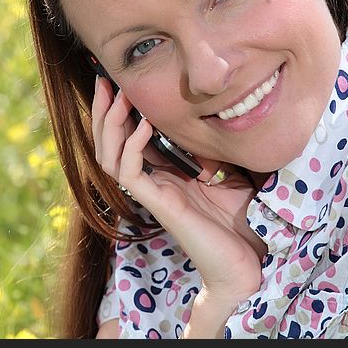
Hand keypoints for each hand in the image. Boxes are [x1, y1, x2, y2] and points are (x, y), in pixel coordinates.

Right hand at [92, 76, 264, 300]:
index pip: (126, 139)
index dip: (118, 112)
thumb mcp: (225, 171)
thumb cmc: (239, 221)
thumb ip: (208, 148)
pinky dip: (132, 145)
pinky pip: (130, 172)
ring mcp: (152, 194)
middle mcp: (151, 183)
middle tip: (103, 82)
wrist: (244, 264)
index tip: (119, 83)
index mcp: (162, 174)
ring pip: (109, 158)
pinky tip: (143, 124)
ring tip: (120, 97)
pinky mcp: (159, 205)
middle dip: (102, 112)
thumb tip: (208, 114)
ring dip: (110, 124)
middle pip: (108, 146)